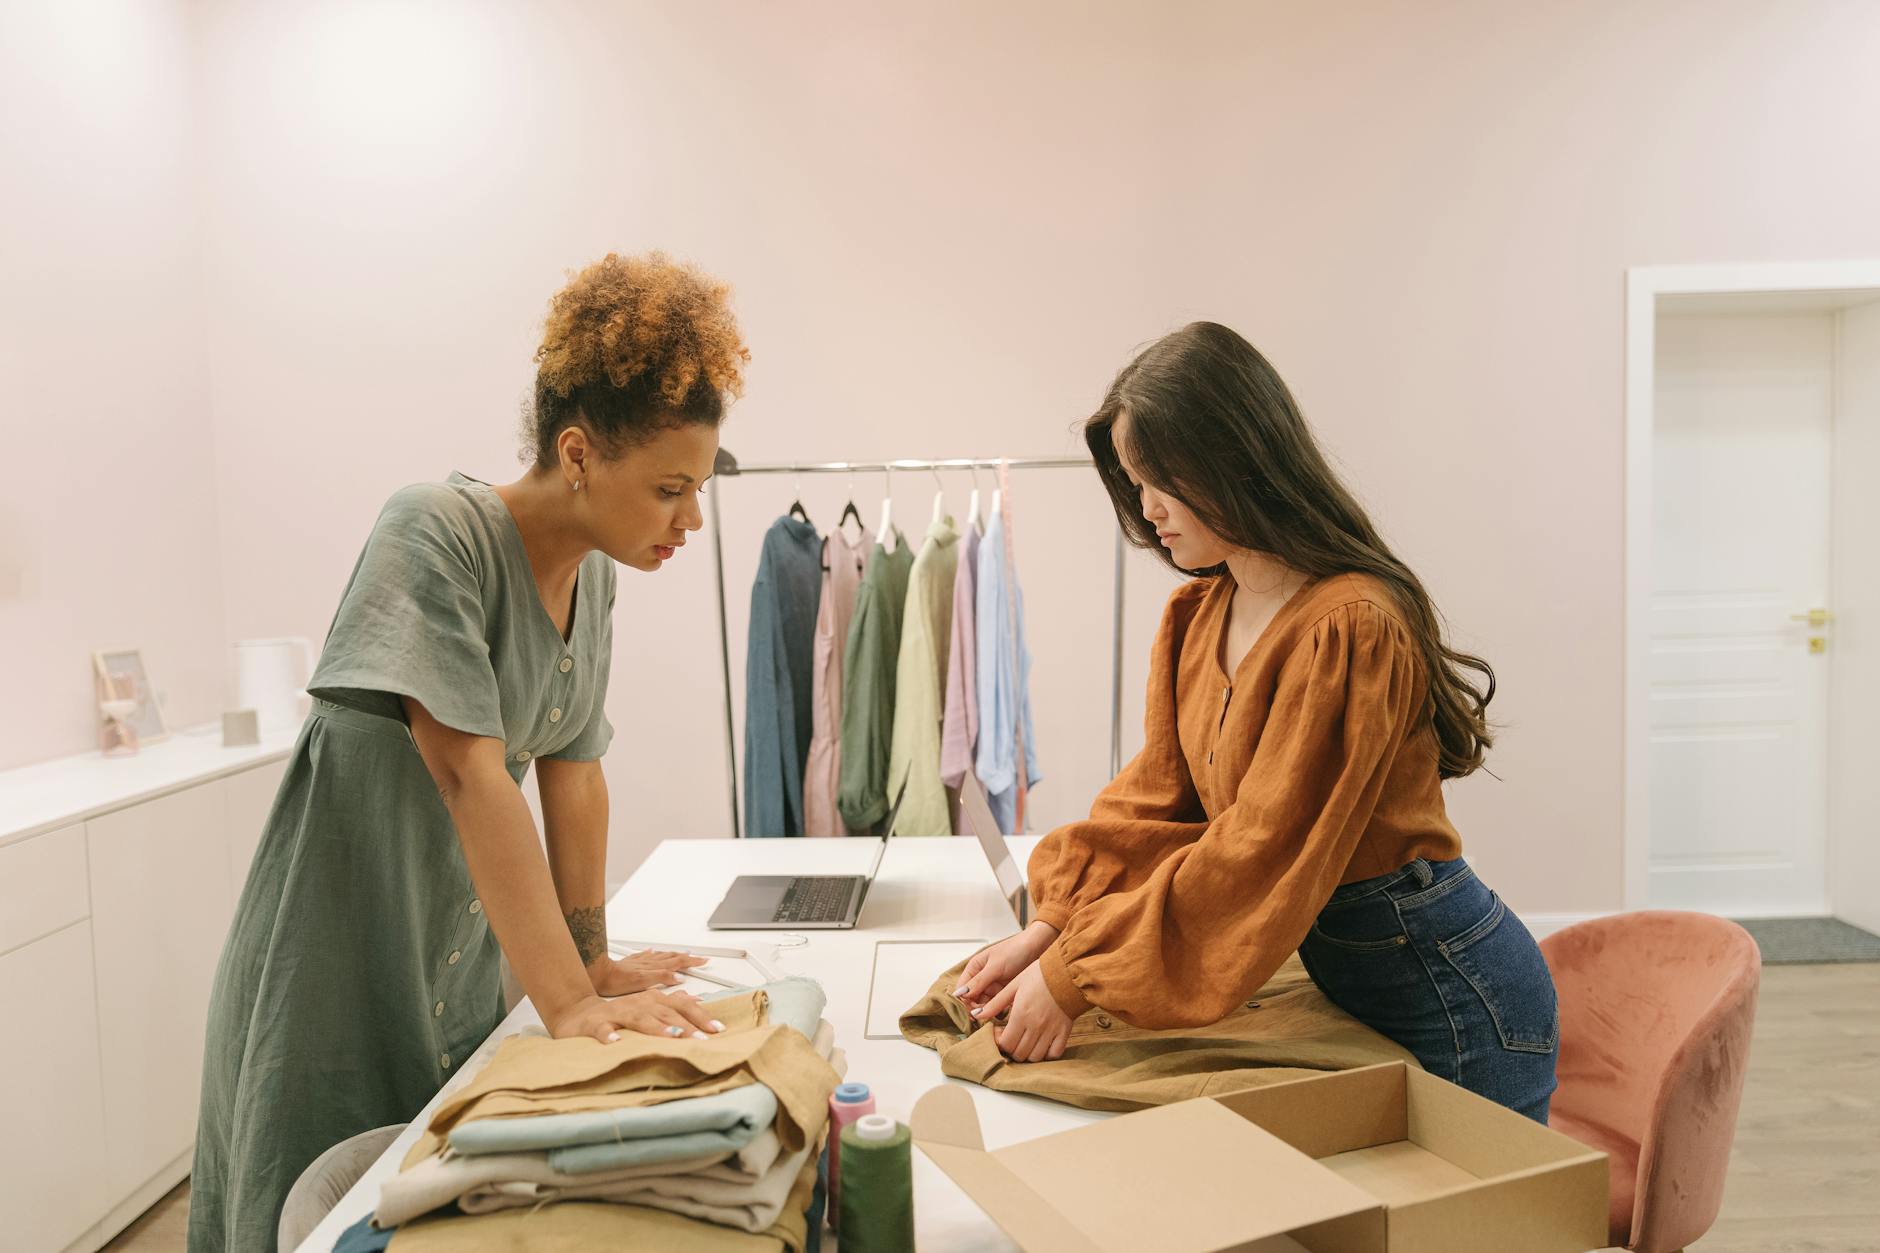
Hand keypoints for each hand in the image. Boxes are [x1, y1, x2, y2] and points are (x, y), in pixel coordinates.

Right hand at [545, 989, 725, 1043]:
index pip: (680, 1006)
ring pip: (639, 1018)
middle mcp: (637, 1004)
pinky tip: (616, 1043)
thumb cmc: (617, 1014)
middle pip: (665, 1012)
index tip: (717, 1029)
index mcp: (651, 1000)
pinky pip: (602, 1029)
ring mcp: (616, 1013)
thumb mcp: (646, 1007)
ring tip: (672, 1037)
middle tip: (702, 1039)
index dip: (700, 1016)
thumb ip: (671, 1005)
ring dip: (656, 1027)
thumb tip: (698, 1002)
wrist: (577, 1013)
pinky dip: (609, 1035)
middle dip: (685, 1025)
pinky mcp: (594, 1024)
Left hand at [590, 949, 707, 995]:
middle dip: (688, 958)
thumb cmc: (615, 981)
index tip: (703, 961)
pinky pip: (647, 955)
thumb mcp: (641, 983)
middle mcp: (649, 963)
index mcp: (653, 968)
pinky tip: (653, 952)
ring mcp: (640, 961)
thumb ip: (660, 978)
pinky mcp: (631, 963)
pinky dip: (654, 954)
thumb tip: (678, 977)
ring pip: (662, 956)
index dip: (692, 962)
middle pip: (673, 957)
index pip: (678, 963)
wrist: (597, 973)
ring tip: (683, 953)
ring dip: (675, 954)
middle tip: (699, 958)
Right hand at [955, 921, 1059, 1011]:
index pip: (962, 989)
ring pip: (984, 1003)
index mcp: (975, 968)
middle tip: (986, 1013)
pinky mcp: (1004, 991)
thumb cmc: (1016, 950)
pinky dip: (998, 1008)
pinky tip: (1003, 1011)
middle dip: (977, 1007)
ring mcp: (993, 985)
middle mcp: (982, 977)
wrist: (1038, 947)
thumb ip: (978, 981)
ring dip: (988, 1009)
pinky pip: (997, 1004)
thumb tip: (960, 994)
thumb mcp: (995, 966)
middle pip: (972, 999)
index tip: (973, 1010)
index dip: (965, 1001)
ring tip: (996, 1012)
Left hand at [981, 962, 1073, 1062]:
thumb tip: (976, 1014)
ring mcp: (1051, 1031)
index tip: (999, 1032)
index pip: (1005, 1043)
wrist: (1068, 970)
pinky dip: (1046, 1054)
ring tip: (1024, 1040)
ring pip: (1035, 1057)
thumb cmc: (1040, 975)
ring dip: (1026, 1053)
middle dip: (1010, 1048)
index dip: (999, 1041)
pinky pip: (1054, 1054)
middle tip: (1010, 1036)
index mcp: (1021, 1014)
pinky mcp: (1064, 1032)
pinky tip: (1041, 1044)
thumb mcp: (1014, 985)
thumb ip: (995, 1003)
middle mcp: (1036, 1026)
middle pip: (1018, 1053)